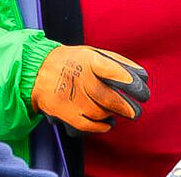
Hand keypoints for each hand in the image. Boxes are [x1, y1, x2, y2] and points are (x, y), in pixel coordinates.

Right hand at [30, 45, 149, 134]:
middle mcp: (80, 78)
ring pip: (101, 113)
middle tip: (136, 110)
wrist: (38, 71)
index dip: (130, 82)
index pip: (113, 71)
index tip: (142, 90)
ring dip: (114, 115)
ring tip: (117, 111)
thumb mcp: (93, 53)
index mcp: (89, 60)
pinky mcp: (66, 113)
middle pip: (110, 98)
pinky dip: (103, 126)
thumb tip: (142, 75)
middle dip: (128, 107)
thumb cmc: (73, 61)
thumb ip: (117, 63)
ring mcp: (72, 97)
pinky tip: (108, 122)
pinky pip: (90, 125)